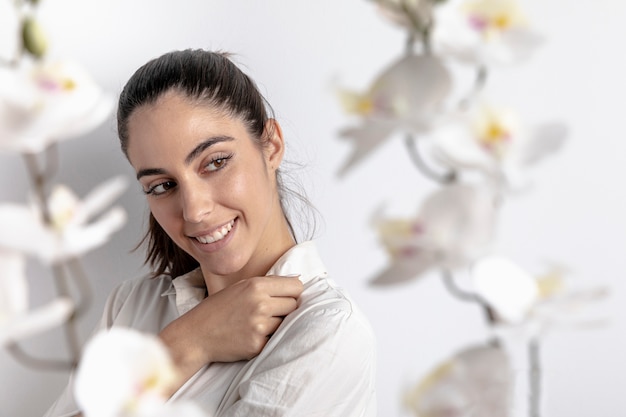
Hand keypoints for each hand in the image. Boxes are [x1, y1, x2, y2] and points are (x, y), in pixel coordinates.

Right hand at [159, 275, 302, 386]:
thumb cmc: (218, 309)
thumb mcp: (240, 287)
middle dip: (285, 308)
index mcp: (256, 286)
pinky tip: (250, 335)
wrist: (197, 334)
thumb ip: (267, 284)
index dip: (293, 292)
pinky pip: (274, 340)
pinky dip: (266, 339)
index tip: (287, 296)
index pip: (296, 287)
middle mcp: (260, 304)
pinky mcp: (257, 345)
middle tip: (269, 312)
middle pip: (294, 305)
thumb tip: (297, 283)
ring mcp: (259, 326)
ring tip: (256, 323)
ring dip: (276, 324)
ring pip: (286, 323)